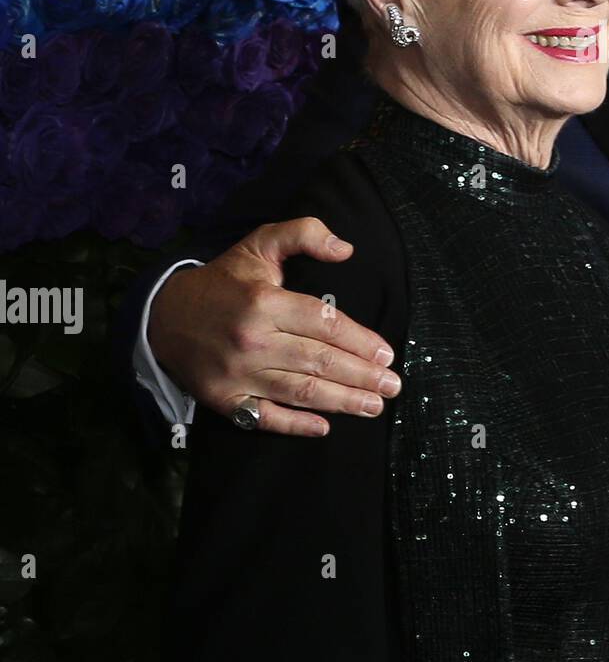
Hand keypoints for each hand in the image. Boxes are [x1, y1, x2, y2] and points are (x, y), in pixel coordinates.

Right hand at [148, 218, 401, 435]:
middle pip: (319, 361)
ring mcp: (236, 374)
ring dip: (342, 402)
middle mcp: (252, 341)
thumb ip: (304, 234)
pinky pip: (264, 417)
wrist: (163, 315)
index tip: (386, 353)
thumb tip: (346, 249)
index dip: (360, 340)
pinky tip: (324, 427)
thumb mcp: (260, 243)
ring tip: (374, 406)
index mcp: (265, 303)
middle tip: (392, 385)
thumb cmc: (224, 280)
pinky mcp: (223, 400)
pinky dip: (295, 425)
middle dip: (361, 375)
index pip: (325, 324)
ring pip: (300, 391)